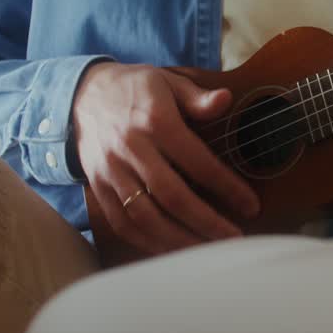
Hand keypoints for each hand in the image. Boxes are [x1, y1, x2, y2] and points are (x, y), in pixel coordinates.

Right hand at [72, 63, 259, 255]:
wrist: (82, 95)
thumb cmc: (136, 89)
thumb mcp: (169, 82)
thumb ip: (198, 98)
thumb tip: (225, 100)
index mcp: (155, 121)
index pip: (196, 161)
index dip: (226, 186)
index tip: (251, 206)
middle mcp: (131, 148)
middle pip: (171, 195)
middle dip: (206, 222)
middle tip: (234, 238)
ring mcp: (111, 171)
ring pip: (144, 216)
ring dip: (178, 239)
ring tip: (207, 250)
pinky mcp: (98, 187)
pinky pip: (121, 222)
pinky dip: (147, 242)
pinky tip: (172, 250)